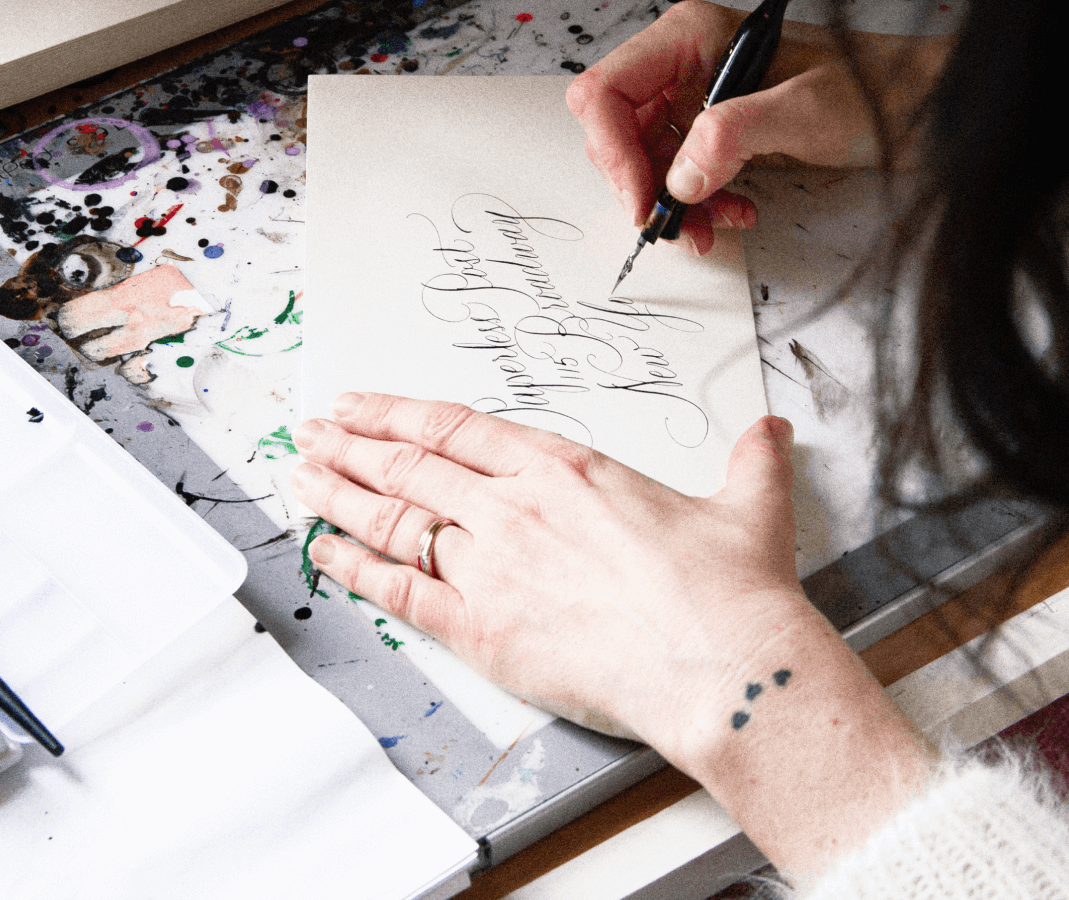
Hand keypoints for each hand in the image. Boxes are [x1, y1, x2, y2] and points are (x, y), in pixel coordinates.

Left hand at [290, 393, 809, 763]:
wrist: (722, 663)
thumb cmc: (732, 591)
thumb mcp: (747, 507)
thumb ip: (747, 463)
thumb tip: (770, 433)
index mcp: (563, 467)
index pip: (454, 426)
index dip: (395, 412)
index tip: (359, 404)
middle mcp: (513, 507)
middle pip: (408, 465)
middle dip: (350, 446)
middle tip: (310, 432)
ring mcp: (490, 566)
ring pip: (392, 519)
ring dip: (336, 495)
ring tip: (298, 476)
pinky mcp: (481, 629)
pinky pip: (397, 591)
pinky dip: (353, 568)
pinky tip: (322, 551)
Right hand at [565, 0, 949, 251]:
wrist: (923, 108)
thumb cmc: (876, 89)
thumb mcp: (806, 110)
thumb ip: (735, 134)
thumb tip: (678, 176)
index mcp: (690, 37)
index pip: (606, 92)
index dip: (612, 151)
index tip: (642, 198)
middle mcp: (684, 64)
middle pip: (615, 132)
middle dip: (640, 184)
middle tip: (675, 223)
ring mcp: (697, 99)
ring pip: (645, 162)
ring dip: (670, 204)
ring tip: (712, 227)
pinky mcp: (716, 133)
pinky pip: (679, 177)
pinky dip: (696, 205)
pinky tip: (733, 213)